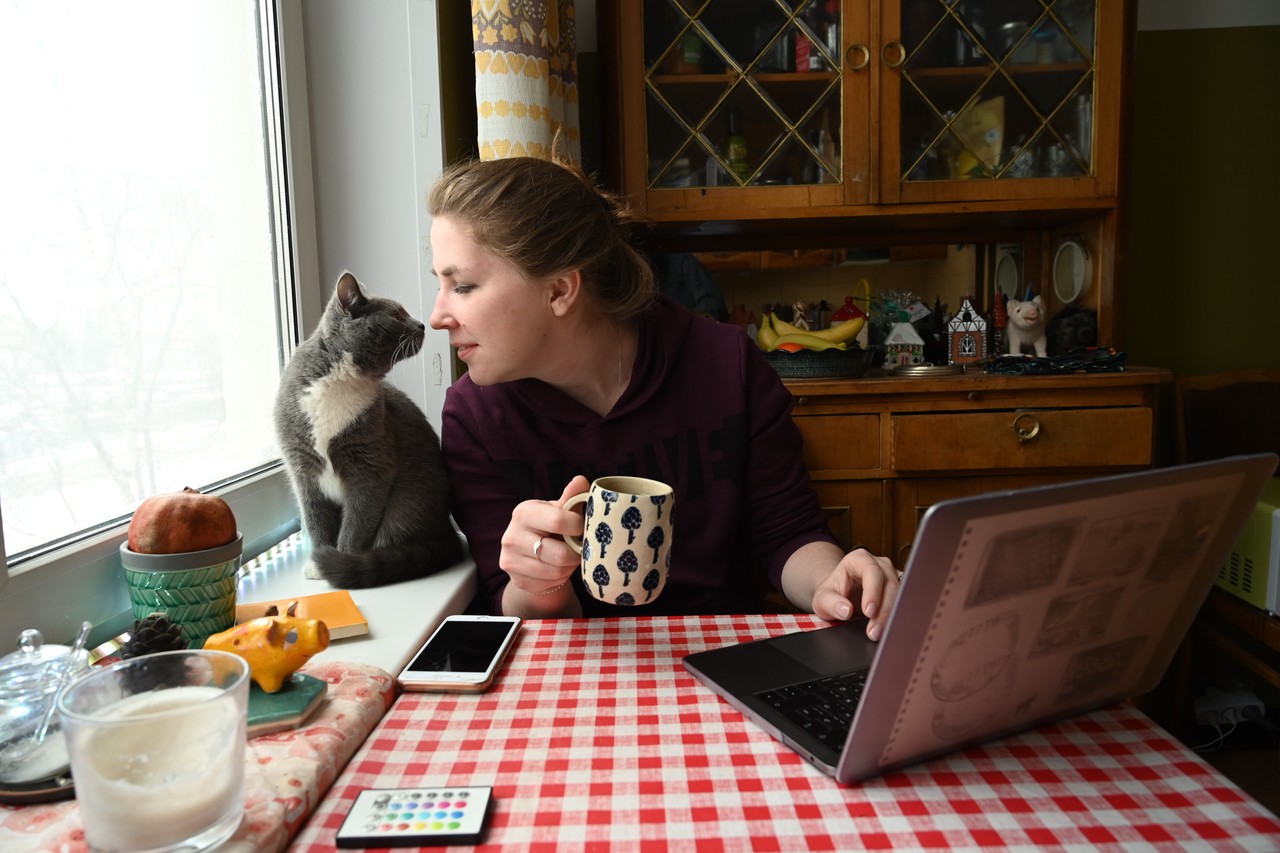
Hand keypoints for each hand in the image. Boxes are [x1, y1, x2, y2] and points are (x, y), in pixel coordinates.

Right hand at [498, 475, 588, 606]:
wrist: (530, 555)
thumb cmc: (549, 527)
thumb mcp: (558, 509)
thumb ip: (571, 497)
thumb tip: (581, 480)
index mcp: (523, 512)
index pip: (557, 520)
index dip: (578, 526)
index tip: (582, 526)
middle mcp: (511, 536)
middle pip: (559, 553)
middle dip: (576, 552)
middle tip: (580, 547)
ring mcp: (511, 560)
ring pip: (556, 571)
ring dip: (569, 567)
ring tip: (570, 557)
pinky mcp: (517, 580)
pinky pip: (549, 584)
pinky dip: (560, 578)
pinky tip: (558, 568)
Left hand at [811, 548, 900, 640]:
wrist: (840, 595)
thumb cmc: (832, 593)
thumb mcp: (822, 599)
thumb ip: (830, 603)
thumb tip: (845, 610)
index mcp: (859, 559)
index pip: (872, 572)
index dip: (873, 592)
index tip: (869, 612)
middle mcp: (880, 564)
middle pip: (890, 585)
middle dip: (884, 611)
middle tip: (874, 632)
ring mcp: (892, 575)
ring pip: (901, 594)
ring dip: (893, 616)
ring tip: (882, 634)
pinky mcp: (900, 589)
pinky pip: (905, 602)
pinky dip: (900, 616)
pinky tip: (893, 630)